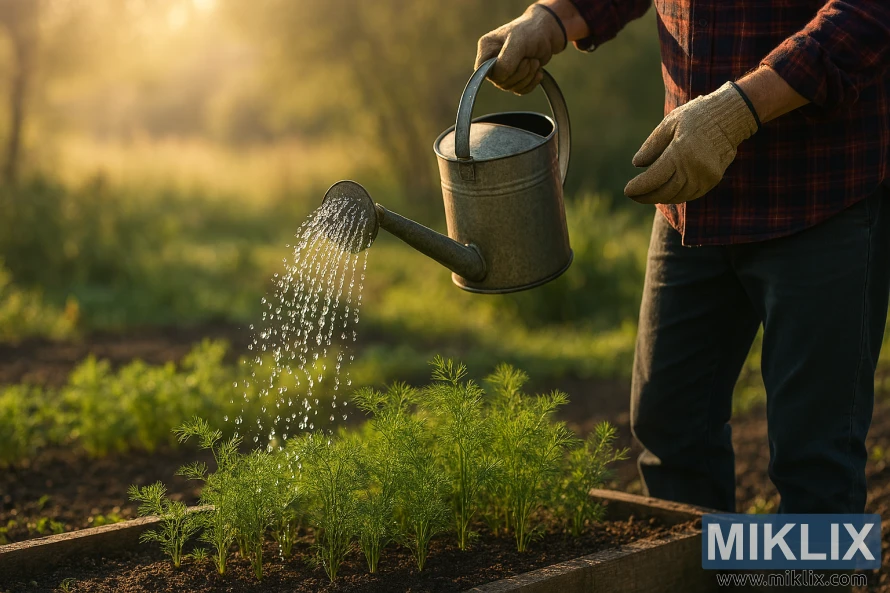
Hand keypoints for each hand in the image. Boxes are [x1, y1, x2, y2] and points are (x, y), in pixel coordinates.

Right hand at [475, 4, 565, 94]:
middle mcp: (491, 61)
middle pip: (499, 81)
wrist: (548, 34)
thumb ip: (506, 61)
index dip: (498, 72)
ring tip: (534, 61)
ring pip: (511, 87)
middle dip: (519, 72)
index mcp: (486, 48)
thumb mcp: (518, 42)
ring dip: (527, 76)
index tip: (512, 61)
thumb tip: (500, 78)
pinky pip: (520, 90)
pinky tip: (537, 70)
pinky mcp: (515, 78)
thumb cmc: (531, 32)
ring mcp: (503, 71)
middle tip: (529, 58)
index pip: (481, 71)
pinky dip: (531, 82)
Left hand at [624, 82, 758, 203]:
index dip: (639, 187)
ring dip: (660, 197)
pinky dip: (675, 195)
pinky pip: (690, 194)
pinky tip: (665, 191)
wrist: (731, 116)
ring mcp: (706, 176)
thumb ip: (652, 145)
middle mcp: (694, 168)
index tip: (627, 190)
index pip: (654, 178)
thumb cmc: (696, 116)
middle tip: (634, 195)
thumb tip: (637, 164)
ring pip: (677, 196)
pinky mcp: (713, 180)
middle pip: (665, 191)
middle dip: (646, 196)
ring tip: (647, 194)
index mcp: (680, 152)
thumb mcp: (669, 123)